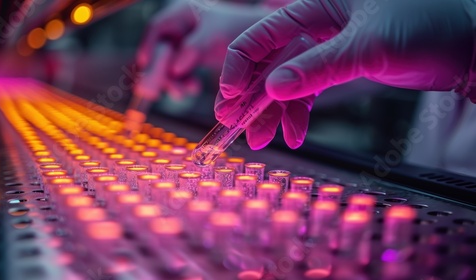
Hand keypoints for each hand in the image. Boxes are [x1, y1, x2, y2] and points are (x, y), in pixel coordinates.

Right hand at [136, 0, 271, 99]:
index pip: (157, 28)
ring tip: (184, 92)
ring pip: (165, 66)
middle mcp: (179, 28)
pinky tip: (191, 90)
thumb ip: (195, 49)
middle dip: (158, 71)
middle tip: (155, 91)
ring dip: (171, 82)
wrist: (262, 45)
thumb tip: (174, 68)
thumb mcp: (217, 37)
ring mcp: (183, 45)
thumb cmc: (240, 32)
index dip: (148, 47)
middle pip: (157, 50)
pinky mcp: (189, 61)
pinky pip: (177, 75)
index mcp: (183, 13)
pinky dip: (181, 84)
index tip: (144, 65)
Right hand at [218, 0, 474, 148]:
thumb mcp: (368, 47)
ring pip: (285, 81)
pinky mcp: (338, 67)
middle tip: (233, 125)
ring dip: (271, 112)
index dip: (238, 67)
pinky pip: (307, 91)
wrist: (465, 47)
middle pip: (267, 62)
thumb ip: (318, 67)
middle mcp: (314, 25)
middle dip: (249, 95)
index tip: (228, 99)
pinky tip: (295, 135)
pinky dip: (298, 114)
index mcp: (315, 6)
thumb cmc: (427, 28)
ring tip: (260, 141)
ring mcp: (325, 48)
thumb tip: (271, 89)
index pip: (261, 34)